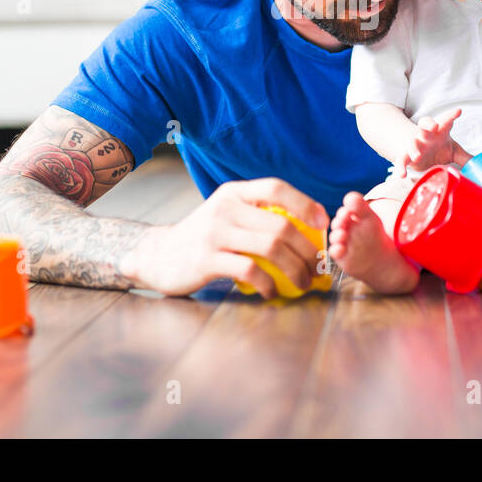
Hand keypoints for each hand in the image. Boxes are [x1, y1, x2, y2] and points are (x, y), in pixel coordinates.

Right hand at [132, 178, 329, 298]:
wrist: (157, 255)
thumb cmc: (203, 237)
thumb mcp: (227, 215)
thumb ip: (257, 215)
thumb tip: (307, 229)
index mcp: (233, 193)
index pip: (275, 188)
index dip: (305, 203)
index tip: (323, 224)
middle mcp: (225, 208)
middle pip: (280, 225)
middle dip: (307, 249)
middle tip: (317, 267)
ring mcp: (215, 234)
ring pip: (270, 248)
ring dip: (295, 269)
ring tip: (304, 282)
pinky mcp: (207, 260)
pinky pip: (250, 271)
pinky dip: (269, 284)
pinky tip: (273, 292)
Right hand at [397, 108, 472, 176]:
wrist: (418, 151)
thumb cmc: (437, 147)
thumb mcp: (453, 151)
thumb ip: (465, 157)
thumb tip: (481, 165)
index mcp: (440, 130)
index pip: (446, 121)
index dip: (451, 115)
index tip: (458, 111)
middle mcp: (426, 134)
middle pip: (425, 124)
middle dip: (428, 124)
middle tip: (434, 126)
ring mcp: (415, 144)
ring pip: (412, 141)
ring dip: (414, 148)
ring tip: (417, 155)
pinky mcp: (407, 155)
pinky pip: (402, 160)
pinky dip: (401, 167)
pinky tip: (401, 175)